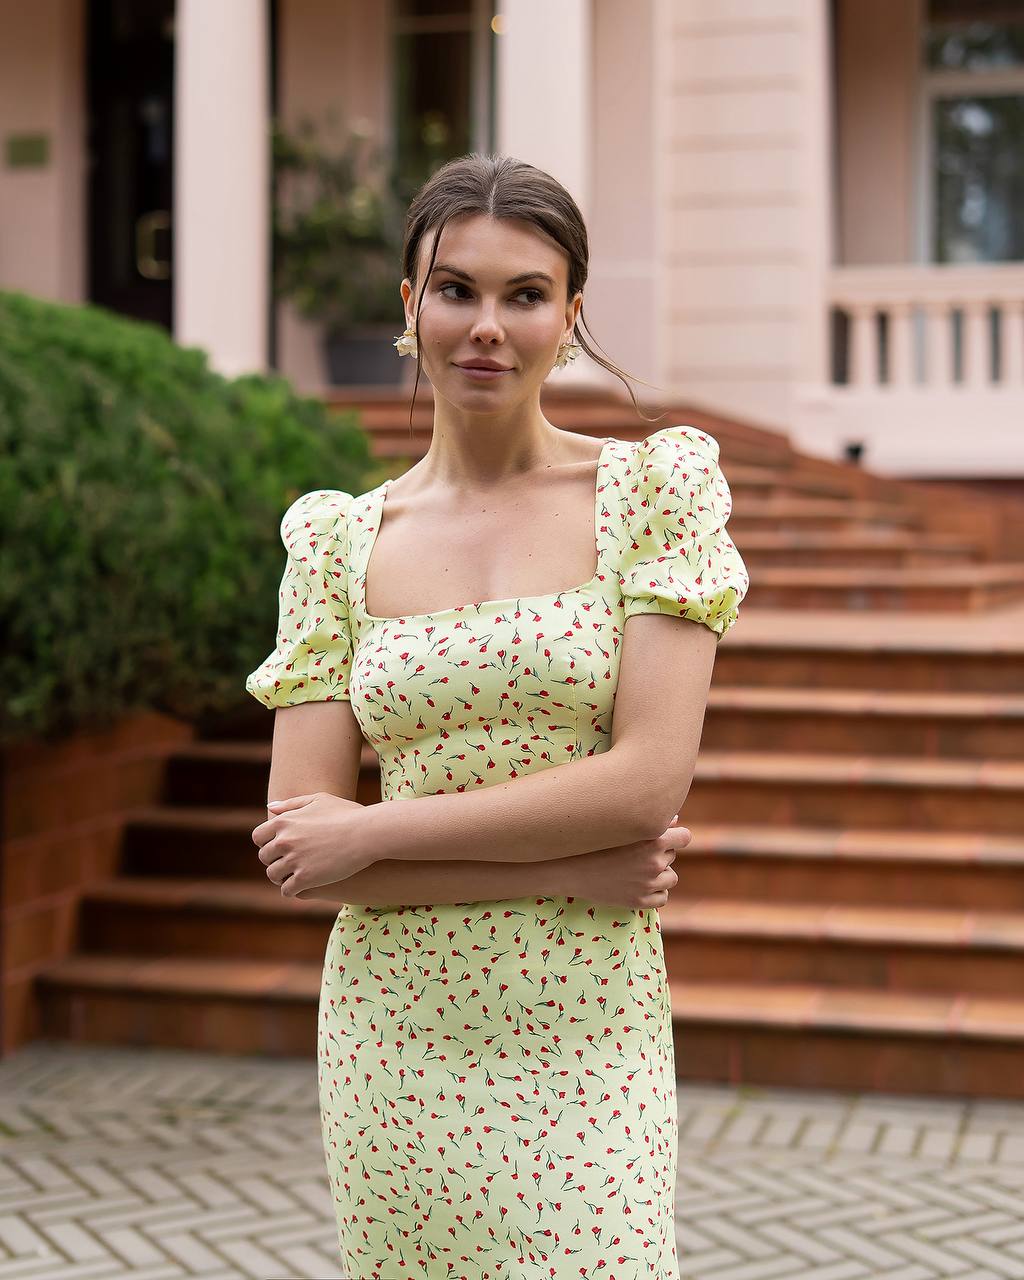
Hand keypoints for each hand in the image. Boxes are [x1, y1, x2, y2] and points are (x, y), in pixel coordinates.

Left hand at [252, 792, 370, 898]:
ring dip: (281, 877)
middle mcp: (284, 841)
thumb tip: (271, 807)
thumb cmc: (347, 814)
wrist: (368, 833)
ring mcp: (294, 860)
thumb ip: (292, 804)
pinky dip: (291, 890)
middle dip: (275, 861)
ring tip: (295, 876)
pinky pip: (287, 890)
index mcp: (284, 821)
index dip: (266, 843)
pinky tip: (302, 887)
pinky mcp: (306, 878)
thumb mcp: (319, 800)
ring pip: (274, 875)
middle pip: (265, 857)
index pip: (258, 837)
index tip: (277, 848)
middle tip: (289, 863)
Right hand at [555, 813, 689, 909]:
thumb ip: (650, 823)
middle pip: (672, 856)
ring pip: (670, 877)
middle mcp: (654, 862)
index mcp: (653, 840)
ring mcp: (648, 884)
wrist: (568, 869)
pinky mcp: (641, 902)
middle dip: (659, 854)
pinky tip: (637, 884)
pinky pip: (662, 897)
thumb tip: (673, 819)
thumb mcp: (622, 829)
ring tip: (635, 869)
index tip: (667, 837)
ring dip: (659, 874)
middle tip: (634, 852)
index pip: (685, 837)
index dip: (676, 836)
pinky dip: (654, 892)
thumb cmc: (593, 842)